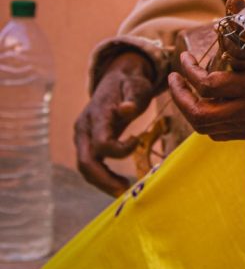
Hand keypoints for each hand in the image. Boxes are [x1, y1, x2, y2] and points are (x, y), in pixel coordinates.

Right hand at [74, 52, 155, 195]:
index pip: (101, 143)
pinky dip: (101, 176)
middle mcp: (84, 127)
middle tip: (125, 190)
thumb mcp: (137, 86)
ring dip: (102, 182)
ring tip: (124, 189)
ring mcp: (82, 136)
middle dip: (104, 180)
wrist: (117, 78)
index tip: (138, 139)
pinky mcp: (86, 142)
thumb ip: (133, 98)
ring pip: (85, 166)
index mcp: (96, 114)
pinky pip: (89, 164)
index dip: (120, 149)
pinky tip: (118, 182)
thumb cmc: (130, 83)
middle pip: (86, 161)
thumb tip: (126, 109)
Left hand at [168, 42, 244, 140]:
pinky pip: (222, 135)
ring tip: (184, 93)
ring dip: (189, 111)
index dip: (188, 72)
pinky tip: (206, 107)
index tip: (183, 58)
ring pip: (208, 129)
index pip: (207, 85)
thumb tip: (231, 21)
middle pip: (200, 115)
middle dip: (179, 98)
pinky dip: (207, 123)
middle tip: (173, 79)